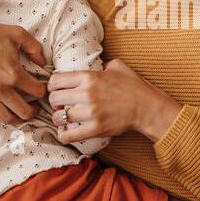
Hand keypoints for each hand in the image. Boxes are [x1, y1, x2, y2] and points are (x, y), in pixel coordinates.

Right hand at [0, 9, 46, 125]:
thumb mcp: (17, 34)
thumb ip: (35, 47)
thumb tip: (43, 62)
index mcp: (14, 74)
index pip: (38, 92)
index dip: (43, 91)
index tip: (42, 89)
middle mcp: (1, 89)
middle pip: (24, 112)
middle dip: (34, 111)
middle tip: (35, 106)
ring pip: (6, 119)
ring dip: (17, 119)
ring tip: (20, 112)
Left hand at [48, 59, 181, 143]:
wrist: (147, 107)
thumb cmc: (133, 86)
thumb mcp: (116, 66)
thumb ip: (100, 64)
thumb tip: (93, 64)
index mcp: (89, 77)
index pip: (56, 80)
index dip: (53, 85)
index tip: (56, 89)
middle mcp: (87, 94)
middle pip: (54, 99)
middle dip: (54, 102)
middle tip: (60, 105)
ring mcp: (90, 112)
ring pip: (58, 117)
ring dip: (58, 119)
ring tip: (63, 119)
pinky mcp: (95, 128)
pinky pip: (69, 135)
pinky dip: (63, 135)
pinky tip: (65, 133)